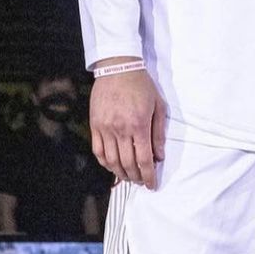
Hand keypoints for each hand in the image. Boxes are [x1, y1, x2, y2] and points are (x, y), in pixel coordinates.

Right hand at [90, 68, 166, 187]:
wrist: (118, 68)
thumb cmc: (142, 86)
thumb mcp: (158, 107)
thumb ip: (158, 134)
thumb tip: (160, 156)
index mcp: (139, 125)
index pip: (145, 159)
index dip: (149, 176)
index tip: (152, 185)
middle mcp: (121, 130)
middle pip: (128, 163)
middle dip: (136, 177)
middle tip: (141, 182)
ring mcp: (105, 128)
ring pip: (111, 161)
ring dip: (120, 173)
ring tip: (128, 177)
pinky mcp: (95, 125)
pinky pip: (98, 151)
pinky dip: (105, 163)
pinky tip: (112, 167)